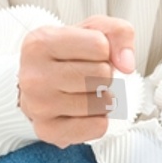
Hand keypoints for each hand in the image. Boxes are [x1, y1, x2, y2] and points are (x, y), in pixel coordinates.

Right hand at [18, 16, 135, 147]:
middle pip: (102, 74)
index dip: (104, 50)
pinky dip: (99, 119)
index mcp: (40, 42)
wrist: (37, 85)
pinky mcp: (48, 131)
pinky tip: (84, 112)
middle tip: (88, 75)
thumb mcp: (89, 31)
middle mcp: (34, 76)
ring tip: (85, 93)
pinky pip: (98, 127)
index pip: (100, 46)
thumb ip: (118, 33)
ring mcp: (39, 106)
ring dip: (103, 98)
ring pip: (102, 103)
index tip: (90, 54)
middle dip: (105, 74)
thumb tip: (127, 65)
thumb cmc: (64, 57)